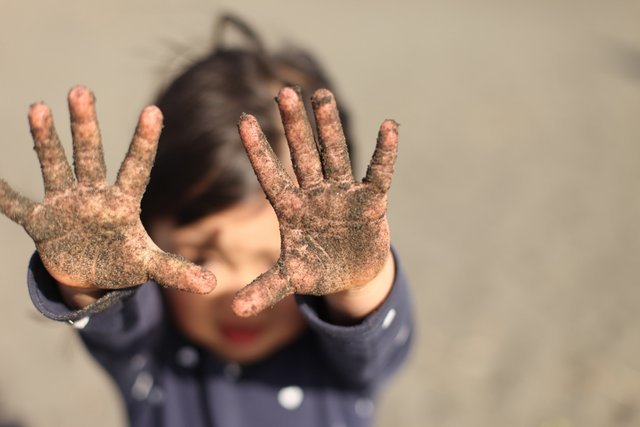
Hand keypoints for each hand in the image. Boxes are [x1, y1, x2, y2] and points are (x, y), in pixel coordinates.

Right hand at [0, 86, 214, 293]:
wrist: (91, 274)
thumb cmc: (123, 261)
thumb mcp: (149, 266)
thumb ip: (176, 271)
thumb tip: (211, 284)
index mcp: (122, 204)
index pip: (136, 168)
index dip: (144, 142)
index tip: (153, 110)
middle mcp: (93, 195)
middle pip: (90, 155)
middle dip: (85, 125)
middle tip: (81, 90)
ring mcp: (64, 205)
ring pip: (55, 166)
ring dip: (45, 140)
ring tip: (38, 107)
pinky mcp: (41, 221)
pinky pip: (17, 206)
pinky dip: (3, 196)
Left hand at [233, 87, 397, 316]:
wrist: (352, 274)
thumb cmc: (318, 270)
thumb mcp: (292, 279)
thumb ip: (266, 289)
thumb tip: (237, 310)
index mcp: (292, 209)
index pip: (271, 176)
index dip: (258, 150)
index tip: (241, 120)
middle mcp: (315, 194)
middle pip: (303, 155)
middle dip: (295, 126)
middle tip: (285, 92)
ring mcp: (343, 194)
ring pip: (335, 155)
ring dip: (330, 127)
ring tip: (321, 94)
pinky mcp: (371, 201)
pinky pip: (378, 173)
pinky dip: (385, 154)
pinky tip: (389, 127)